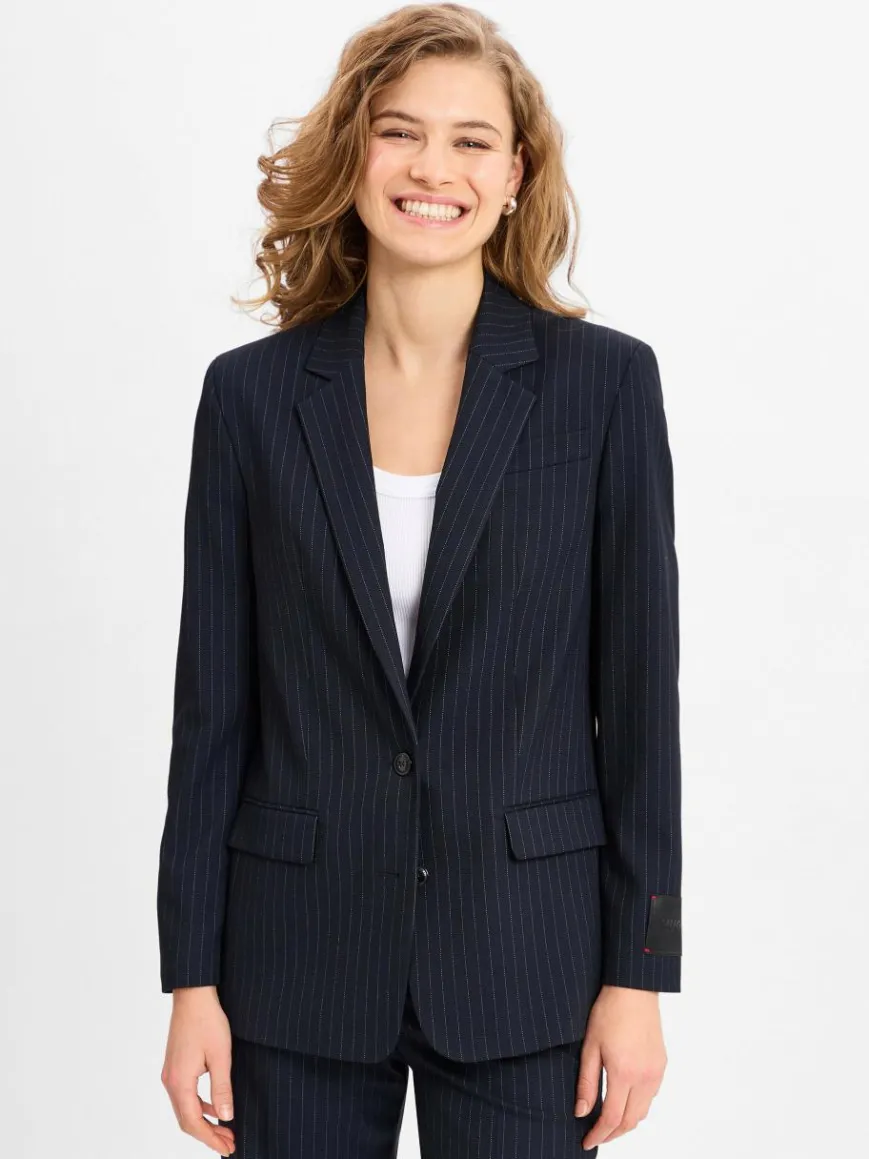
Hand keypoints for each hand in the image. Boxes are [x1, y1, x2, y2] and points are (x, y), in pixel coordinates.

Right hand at [161, 986, 236, 1155]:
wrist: (192, 995)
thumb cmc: (208, 1021)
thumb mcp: (221, 1055)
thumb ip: (222, 1088)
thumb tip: (226, 1116)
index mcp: (180, 1082)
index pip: (193, 1123)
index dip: (210, 1139)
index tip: (228, 1148)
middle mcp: (170, 1081)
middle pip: (186, 1120)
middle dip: (208, 1135)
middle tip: (229, 1144)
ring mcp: (170, 1074)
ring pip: (185, 1108)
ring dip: (204, 1122)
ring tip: (226, 1129)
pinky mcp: (175, 1066)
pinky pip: (185, 1095)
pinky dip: (200, 1106)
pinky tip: (215, 1107)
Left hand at [574, 985, 666, 1149]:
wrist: (634, 990)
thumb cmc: (609, 1012)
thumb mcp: (590, 1046)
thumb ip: (586, 1082)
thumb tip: (582, 1111)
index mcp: (624, 1073)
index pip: (612, 1118)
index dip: (599, 1134)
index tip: (587, 1141)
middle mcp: (644, 1077)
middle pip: (631, 1121)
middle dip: (613, 1134)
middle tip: (597, 1136)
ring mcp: (656, 1072)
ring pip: (643, 1111)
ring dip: (627, 1122)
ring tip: (609, 1122)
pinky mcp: (662, 1065)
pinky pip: (651, 1096)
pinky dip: (638, 1106)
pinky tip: (625, 1101)